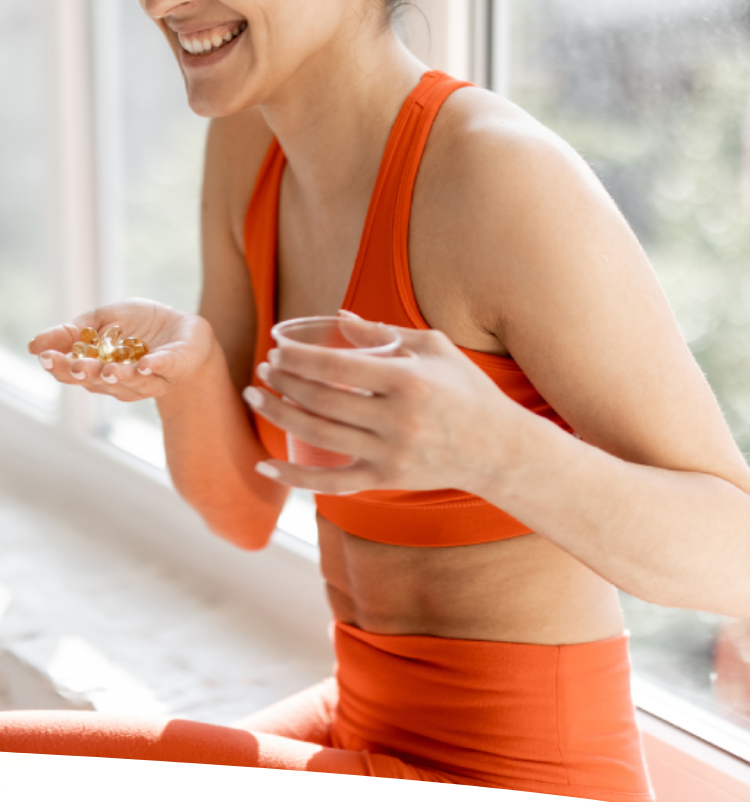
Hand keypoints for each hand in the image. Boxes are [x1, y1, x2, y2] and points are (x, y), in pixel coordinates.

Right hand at [28, 300, 213, 402]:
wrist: (185, 328)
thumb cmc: (141, 324)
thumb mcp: (103, 319)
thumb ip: (74, 331)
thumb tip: (35, 344)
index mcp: (101, 370)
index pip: (77, 373)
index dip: (62, 367)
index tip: (46, 357)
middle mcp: (124, 381)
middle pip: (101, 382)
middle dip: (88, 374)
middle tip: (75, 366)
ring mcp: (151, 378)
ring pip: (133, 382)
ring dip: (119, 375)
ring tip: (108, 369)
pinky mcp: (176, 366)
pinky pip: (165, 368)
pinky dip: (155, 366)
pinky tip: (145, 364)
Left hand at [244, 317, 524, 495]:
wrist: (499, 449)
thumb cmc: (467, 390)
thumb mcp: (434, 348)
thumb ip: (383, 333)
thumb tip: (337, 318)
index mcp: (408, 380)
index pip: (337, 366)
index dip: (299, 358)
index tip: (277, 350)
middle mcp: (397, 420)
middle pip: (321, 400)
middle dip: (284, 383)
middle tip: (263, 370)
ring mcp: (390, 455)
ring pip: (318, 436)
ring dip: (280, 415)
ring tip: (258, 397)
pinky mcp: (386, 481)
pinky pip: (330, 484)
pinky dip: (293, 478)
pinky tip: (264, 467)